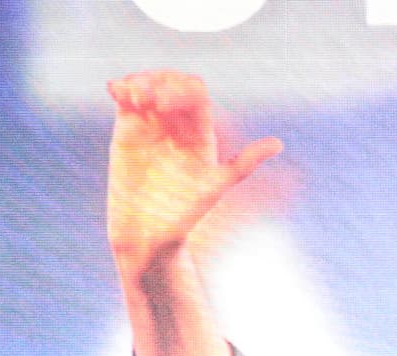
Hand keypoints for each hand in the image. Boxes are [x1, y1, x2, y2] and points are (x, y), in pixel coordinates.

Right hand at [106, 71, 280, 271]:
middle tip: (148, 101)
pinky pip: (126, 100)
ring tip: (131, 96)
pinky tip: (117, 91)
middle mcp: (178, 126)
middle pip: (171, 83)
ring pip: (148, 87)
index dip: (180, 89)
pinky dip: (122, 88)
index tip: (163, 106)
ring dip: (140, 81)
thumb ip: (244, 164)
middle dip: (160, 82)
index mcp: (202, 135)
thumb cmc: (184, 217)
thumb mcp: (216, 188)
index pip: (195, 94)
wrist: (148, 233)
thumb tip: (279, 143)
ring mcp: (153, 126)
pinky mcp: (128, 130)